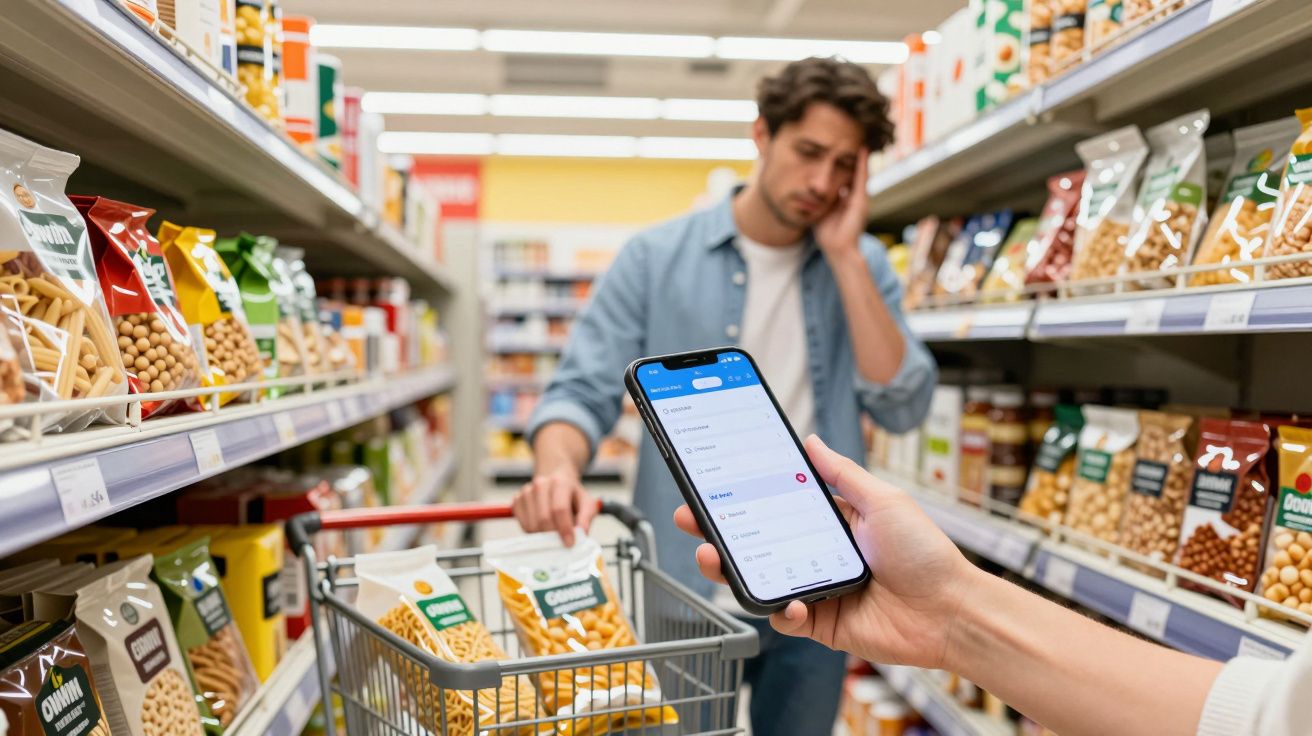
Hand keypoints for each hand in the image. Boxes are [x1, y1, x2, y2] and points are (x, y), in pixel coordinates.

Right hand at [512, 467, 597, 546]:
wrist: (556, 483)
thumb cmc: (572, 496)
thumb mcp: (587, 503)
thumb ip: (586, 517)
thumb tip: (582, 533)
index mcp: (560, 482)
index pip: (559, 509)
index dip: (564, 529)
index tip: (569, 543)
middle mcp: (541, 484)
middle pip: (543, 519)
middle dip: (553, 536)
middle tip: (561, 544)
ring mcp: (526, 491)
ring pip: (531, 525)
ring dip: (542, 536)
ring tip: (553, 534)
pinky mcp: (517, 500)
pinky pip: (522, 525)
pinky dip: (532, 532)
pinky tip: (542, 528)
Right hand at [673, 434, 975, 668]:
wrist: (951, 610)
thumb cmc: (924, 552)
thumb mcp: (882, 500)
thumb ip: (842, 474)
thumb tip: (810, 440)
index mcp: (829, 521)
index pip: (774, 505)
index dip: (741, 496)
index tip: (711, 484)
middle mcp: (816, 554)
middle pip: (756, 541)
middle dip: (718, 531)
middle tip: (691, 518)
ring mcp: (816, 589)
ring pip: (761, 579)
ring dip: (732, 569)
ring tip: (713, 557)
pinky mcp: (821, 624)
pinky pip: (786, 618)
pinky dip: (780, 611)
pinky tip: (789, 603)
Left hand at [813, 147, 869, 261]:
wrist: (838, 249)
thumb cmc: (827, 235)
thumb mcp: (820, 212)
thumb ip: (817, 200)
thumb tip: (807, 190)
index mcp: (845, 201)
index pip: (844, 178)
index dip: (841, 165)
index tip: (836, 151)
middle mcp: (854, 197)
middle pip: (852, 173)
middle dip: (851, 158)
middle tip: (849, 140)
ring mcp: (859, 198)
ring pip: (859, 172)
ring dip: (860, 157)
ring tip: (859, 140)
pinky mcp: (861, 200)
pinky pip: (862, 178)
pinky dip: (862, 164)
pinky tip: (862, 150)